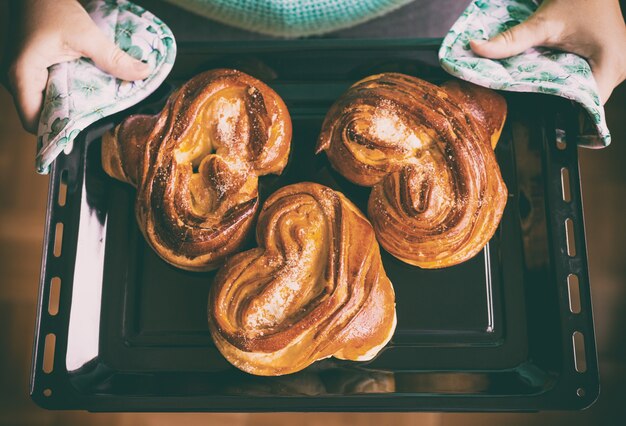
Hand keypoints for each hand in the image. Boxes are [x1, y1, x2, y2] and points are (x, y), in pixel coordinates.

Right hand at [5, 0, 150, 132]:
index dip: (56, 133)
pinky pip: (48, 90)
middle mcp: (18, 80)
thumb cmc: (51, 6)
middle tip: (96, 123)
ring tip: (95, 108)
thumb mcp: (85, 34)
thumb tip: (143, 74)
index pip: (34, 123)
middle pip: (42, 116)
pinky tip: (86, 92)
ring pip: (46, 103)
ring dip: (69, 107)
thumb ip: (113, 58)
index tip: (82, 135)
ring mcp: (24, 75)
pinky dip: (66, 93)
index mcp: (22, 76)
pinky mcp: (33, 69)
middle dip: (68, 122)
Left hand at [470, 0, 625, 103]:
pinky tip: (554, 73)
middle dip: (558, 99)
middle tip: (533, 96)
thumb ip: (511, 41)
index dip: (562, 111)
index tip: (538, 111)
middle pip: (585, 99)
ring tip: (543, 83)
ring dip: (564, 88)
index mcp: (612, 65)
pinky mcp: (610, 59)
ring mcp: (617, 64)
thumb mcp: (543, 23)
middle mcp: (620, 68)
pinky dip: (570, 77)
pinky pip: (588, 78)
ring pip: (586, 90)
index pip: (587, 105)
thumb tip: (477, 49)